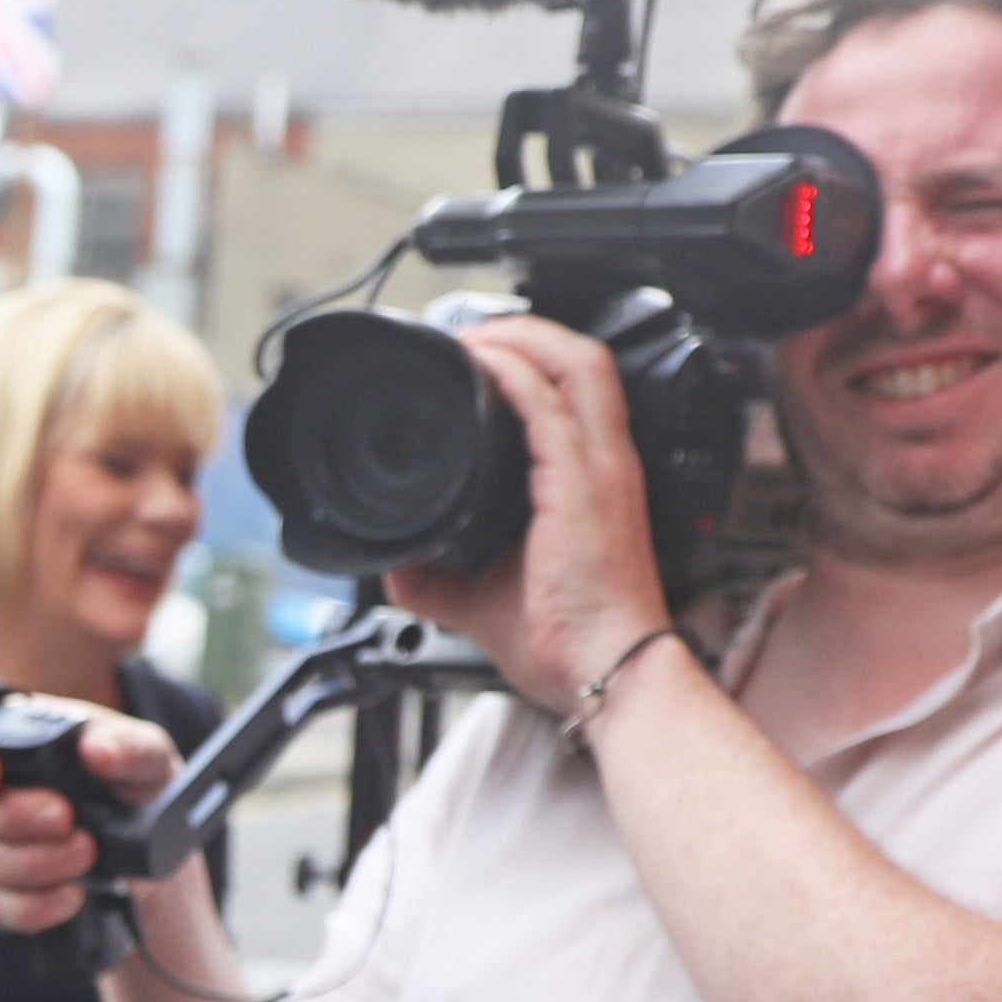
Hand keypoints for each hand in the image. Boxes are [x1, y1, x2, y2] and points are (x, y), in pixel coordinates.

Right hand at [0, 703, 179, 936]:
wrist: (155, 848)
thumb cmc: (137, 785)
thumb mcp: (148, 756)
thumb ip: (128, 746)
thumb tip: (96, 750)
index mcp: (12, 742)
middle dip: (14, 816)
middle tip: (65, 818)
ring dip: (33, 861)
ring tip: (87, 853)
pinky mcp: (4, 892)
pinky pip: (1, 905)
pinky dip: (37, 904)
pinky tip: (74, 895)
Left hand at [387, 313, 671, 708]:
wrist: (605, 671)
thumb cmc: (566, 641)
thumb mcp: (485, 599)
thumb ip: (438, 578)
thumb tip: (396, 566)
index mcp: (593, 481)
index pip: (579, 393)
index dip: (536, 361)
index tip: (482, 358)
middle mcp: (605, 465)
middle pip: (585, 359)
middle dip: (529, 330)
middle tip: (474, 333)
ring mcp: (598, 470)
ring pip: (576, 365)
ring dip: (522, 338)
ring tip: (474, 336)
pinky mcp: (580, 484)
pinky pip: (550, 406)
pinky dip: (514, 373)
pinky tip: (481, 364)